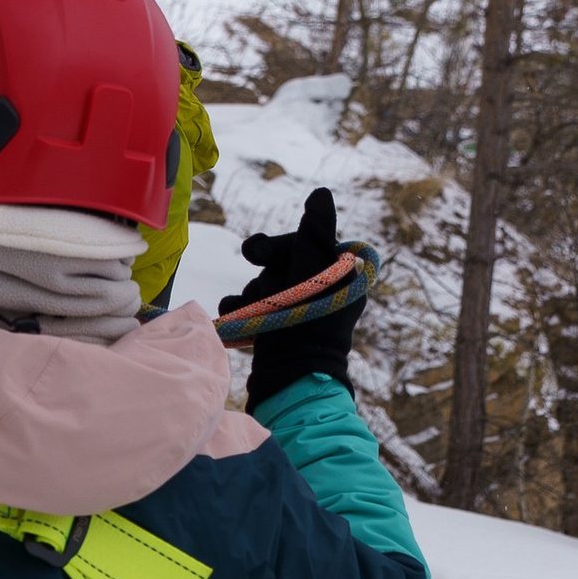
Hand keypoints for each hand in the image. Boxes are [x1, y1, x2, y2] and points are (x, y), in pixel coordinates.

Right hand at [219, 184, 363, 408]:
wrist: (289, 384)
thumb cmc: (307, 329)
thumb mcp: (311, 273)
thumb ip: (314, 233)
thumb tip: (321, 193)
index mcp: (342, 277)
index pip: (308, 243)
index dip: (279, 245)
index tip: (255, 253)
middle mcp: (323, 293)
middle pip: (283, 263)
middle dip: (264, 269)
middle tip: (249, 260)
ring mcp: (298, 313)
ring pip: (265, 285)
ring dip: (251, 294)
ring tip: (246, 310)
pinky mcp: (277, 331)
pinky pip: (256, 308)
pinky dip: (243, 311)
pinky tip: (235, 318)